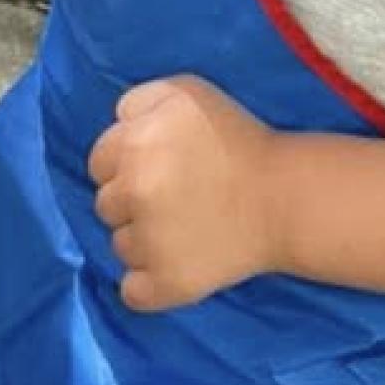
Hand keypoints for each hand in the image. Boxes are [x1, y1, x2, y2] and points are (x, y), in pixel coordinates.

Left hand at [89, 76, 279, 310]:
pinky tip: (172, 267)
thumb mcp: (186, 92)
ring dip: (142, 241)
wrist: (285, 198)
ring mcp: (150, 242)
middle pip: (106, 206)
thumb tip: (116, 125)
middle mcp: (135, 191)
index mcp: (135, 144)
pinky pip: (133, 292)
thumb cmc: (237, 139)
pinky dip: (148, 284)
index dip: (124, 165)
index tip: (156, 169)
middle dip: (133, 202)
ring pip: (120, 247)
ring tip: (183, 230)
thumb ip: (139, 100)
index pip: (98, 163)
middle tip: (174, 198)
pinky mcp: (169, 283)